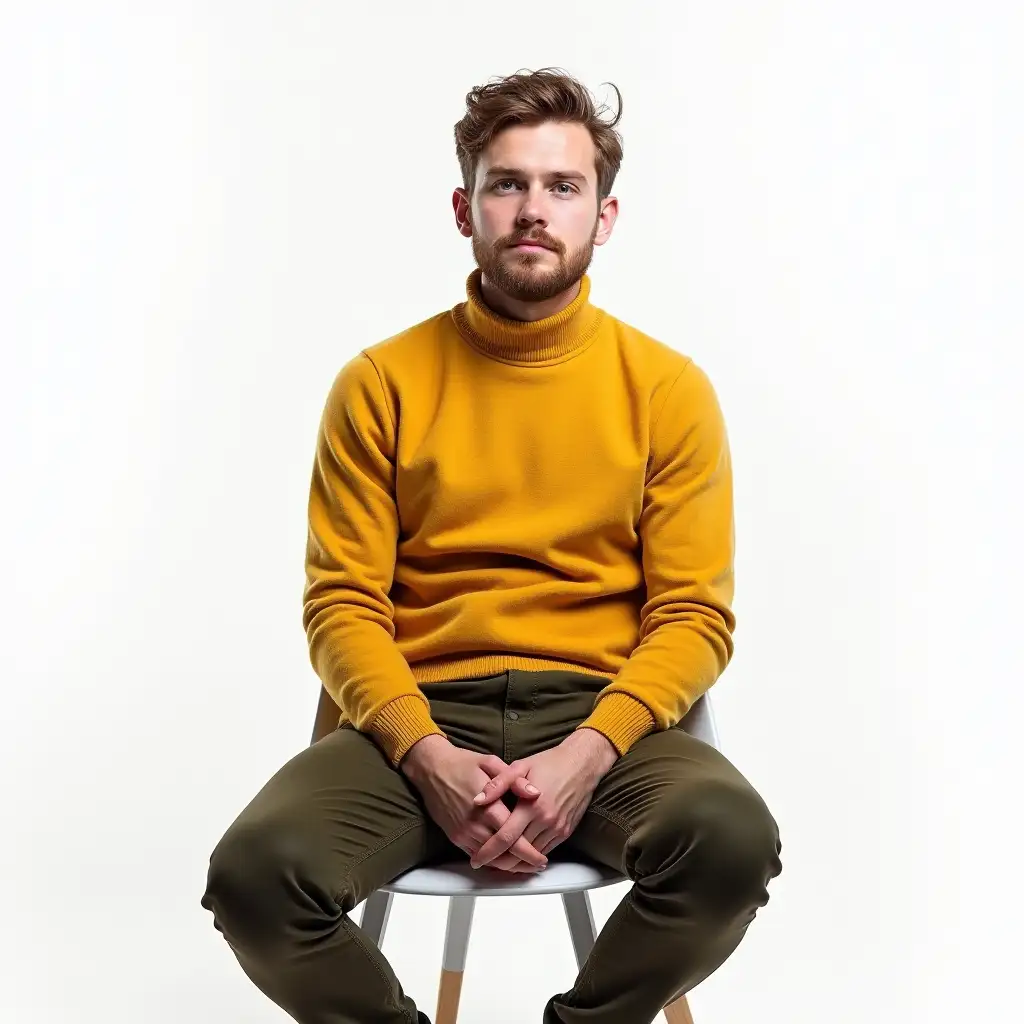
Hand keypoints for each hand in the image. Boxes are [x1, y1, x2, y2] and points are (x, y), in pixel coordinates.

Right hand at [400, 735, 547, 872]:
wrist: (431, 768)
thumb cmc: (462, 762)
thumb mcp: (491, 763)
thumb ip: (514, 780)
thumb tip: (535, 792)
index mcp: (488, 807)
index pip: (513, 839)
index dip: (530, 853)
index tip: (543, 859)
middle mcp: (475, 824)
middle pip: (503, 854)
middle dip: (522, 864)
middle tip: (538, 866)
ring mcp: (463, 833)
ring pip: (489, 859)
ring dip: (507, 865)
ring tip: (525, 866)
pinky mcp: (454, 836)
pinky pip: (475, 855)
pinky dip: (490, 861)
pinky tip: (503, 859)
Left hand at [468, 728, 619, 867]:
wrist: (582, 764)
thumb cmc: (550, 762)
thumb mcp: (520, 766)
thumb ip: (497, 784)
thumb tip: (477, 800)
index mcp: (531, 805)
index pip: (505, 837)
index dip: (488, 852)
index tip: (476, 859)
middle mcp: (546, 820)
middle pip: (517, 852)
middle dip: (498, 861)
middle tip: (483, 862)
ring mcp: (557, 828)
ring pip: (531, 855)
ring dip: (514, 861)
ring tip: (497, 860)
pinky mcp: (565, 832)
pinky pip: (545, 851)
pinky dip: (530, 856)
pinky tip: (519, 854)